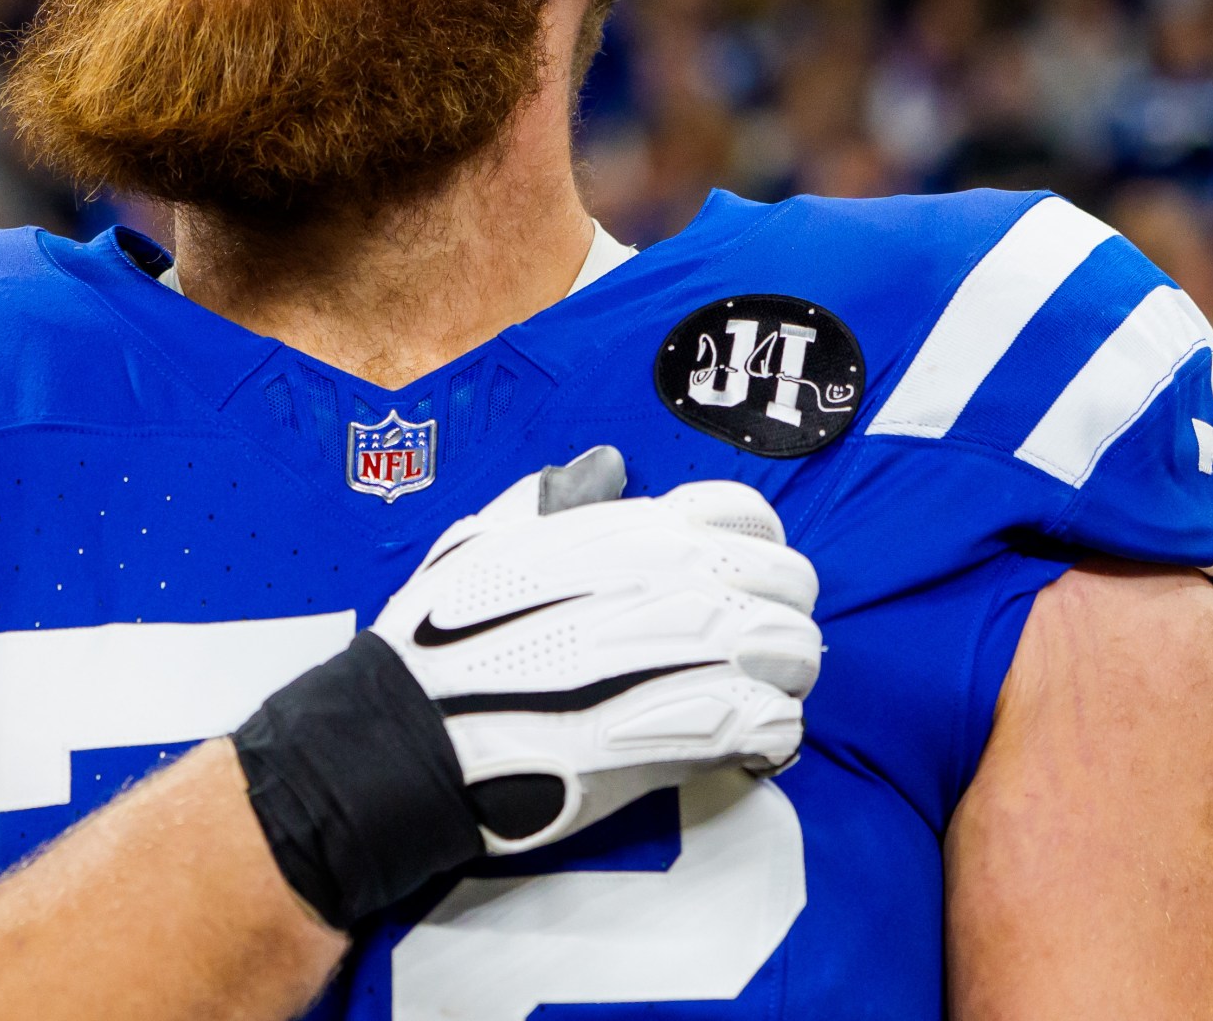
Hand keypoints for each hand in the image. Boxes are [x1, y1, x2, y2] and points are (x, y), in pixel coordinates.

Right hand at [370, 446, 821, 853]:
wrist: (414, 734)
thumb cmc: (440, 635)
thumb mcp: (487, 540)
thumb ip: (557, 500)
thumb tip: (606, 463)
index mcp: (634, 529)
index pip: (748, 513)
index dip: (750, 549)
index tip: (730, 585)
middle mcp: (676, 577)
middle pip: (791, 582)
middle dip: (776, 615)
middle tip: (743, 655)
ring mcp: (692, 653)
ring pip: (798, 653)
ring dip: (780, 680)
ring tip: (743, 704)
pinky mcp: (694, 733)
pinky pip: (779, 726)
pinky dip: (768, 740)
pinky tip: (736, 749)